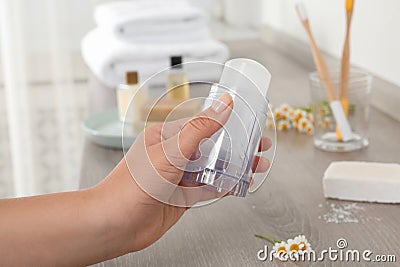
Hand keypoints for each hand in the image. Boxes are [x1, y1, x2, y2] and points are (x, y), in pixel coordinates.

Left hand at [96, 93, 271, 252]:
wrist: (115, 224)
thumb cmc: (133, 184)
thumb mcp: (172, 151)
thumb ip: (201, 128)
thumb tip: (225, 104)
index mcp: (167, 137)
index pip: (203, 123)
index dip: (228, 122)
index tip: (248, 122)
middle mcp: (173, 155)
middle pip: (212, 147)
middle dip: (237, 146)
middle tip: (260, 146)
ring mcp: (179, 177)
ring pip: (213, 168)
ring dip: (235, 167)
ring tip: (258, 165)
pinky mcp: (182, 198)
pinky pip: (208, 189)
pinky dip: (225, 186)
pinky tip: (240, 183)